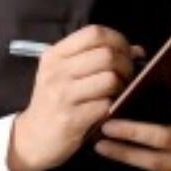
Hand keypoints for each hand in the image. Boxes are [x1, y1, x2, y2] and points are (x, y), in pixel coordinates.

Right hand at [8, 25, 143, 170]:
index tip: (124, 52)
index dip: (117, 39)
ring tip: (118, 93)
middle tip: (127, 76)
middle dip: (125, 64)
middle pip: (106, 54)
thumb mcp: (64, 73)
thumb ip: (95, 58)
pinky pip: (106, 105)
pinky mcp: (71, 119)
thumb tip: (137, 50)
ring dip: (122, 87)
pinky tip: (108, 109)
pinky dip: (113, 106)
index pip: (93, 33)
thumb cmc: (53, 101)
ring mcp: (63, 95)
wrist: (32, 138)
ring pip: (109, 79)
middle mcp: (57, 71)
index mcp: (55, 55)